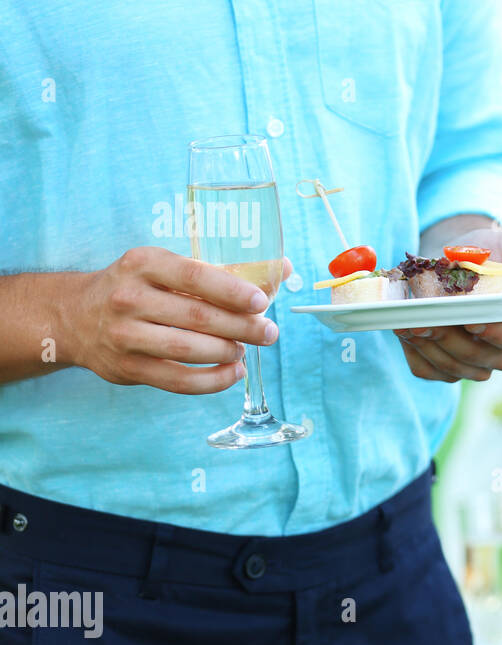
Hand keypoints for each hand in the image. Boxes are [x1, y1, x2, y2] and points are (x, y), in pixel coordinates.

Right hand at [64, 246, 284, 393]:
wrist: (75, 317)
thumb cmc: (138, 287)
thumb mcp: (165, 266)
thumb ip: (221, 269)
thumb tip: (283, 269)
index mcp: (143, 263)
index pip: (195, 276)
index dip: (232, 290)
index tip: (262, 302)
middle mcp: (128, 297)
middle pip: (197, 316)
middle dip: (242, 326)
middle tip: (269, 332)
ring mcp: (124, 335)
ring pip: (188, 349)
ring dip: (227, 352)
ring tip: (245, 349)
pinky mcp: (126, 368)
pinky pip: (178, 381)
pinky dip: (212, 380)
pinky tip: (233, 373)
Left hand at [394, 229, 501, 382]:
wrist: (452, 260)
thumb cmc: (489, 254)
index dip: (498, 334)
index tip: (474, 320)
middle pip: (481, 358)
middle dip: (452, 338)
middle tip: (427, 317)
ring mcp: (473, 364)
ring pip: (453, 368)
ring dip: (429, 345)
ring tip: (409, 320)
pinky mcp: (444, 367)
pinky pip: (429, 370)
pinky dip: (415, 352)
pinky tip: (404, 328)